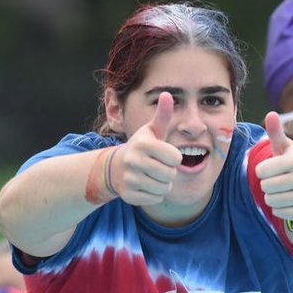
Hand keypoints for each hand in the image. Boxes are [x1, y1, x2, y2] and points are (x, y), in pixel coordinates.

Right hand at [110, 91, 181, 205]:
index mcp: (143, 144)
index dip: (173, 157)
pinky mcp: (128, 195)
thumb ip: (162, 115)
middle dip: (168, 172)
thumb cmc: (143, 147)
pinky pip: (155, 199)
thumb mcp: (152, 131)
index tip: (163, 154)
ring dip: (162, 184)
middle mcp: (133, 160)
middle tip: (157, 166)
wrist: (117, 167)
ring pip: (164, 188)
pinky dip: (154, 194)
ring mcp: (129, 179)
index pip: (176, 158)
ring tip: (151, 175)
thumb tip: (166, 93)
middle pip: (171, 175)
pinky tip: (144, 185)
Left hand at [256, 111, 292, 221]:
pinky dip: (279, 208)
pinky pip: (278, 212)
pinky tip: (288, 200)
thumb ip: (276, 132)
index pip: (261, 170)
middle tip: (278, 180)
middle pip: (265, 186)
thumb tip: (271, 113)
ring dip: (272, 196)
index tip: (273, 168)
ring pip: (270, 201)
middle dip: (267, 184)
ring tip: (283, 190)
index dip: (262, 170)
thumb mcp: (285, 147)